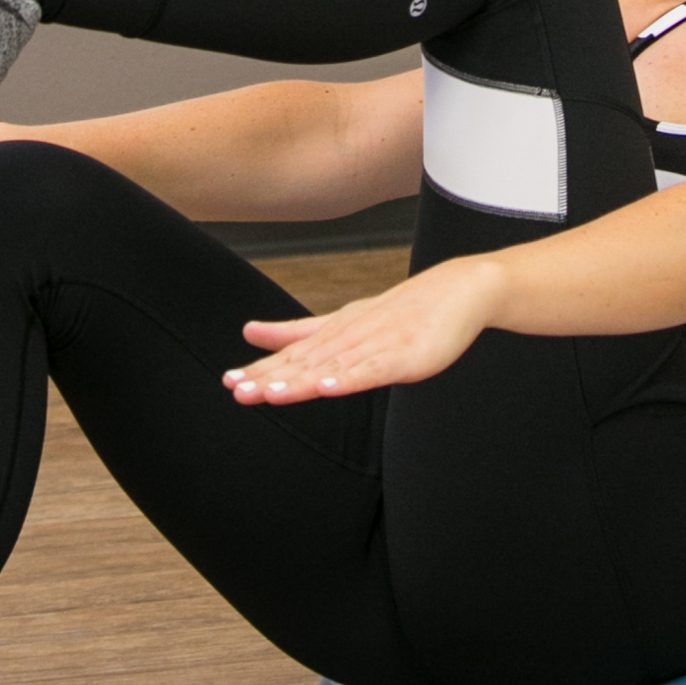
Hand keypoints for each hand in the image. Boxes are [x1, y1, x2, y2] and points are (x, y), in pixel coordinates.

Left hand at [225, 256, 499, 404]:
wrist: (455, 291)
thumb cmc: (398, 311)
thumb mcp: (341, 320)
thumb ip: (295, 331)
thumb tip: (249, 330)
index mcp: (334, 332)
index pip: (292, 355)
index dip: (261, 369)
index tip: (229, 382)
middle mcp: (349, 337)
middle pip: (306, 362)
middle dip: (271, 377)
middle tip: (237, 390)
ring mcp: (376, 345)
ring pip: (333, 367)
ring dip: (302, 381)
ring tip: (271, 393)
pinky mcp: (403, 356)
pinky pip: (373, 369)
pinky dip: (350, 378)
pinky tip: (329, 387)